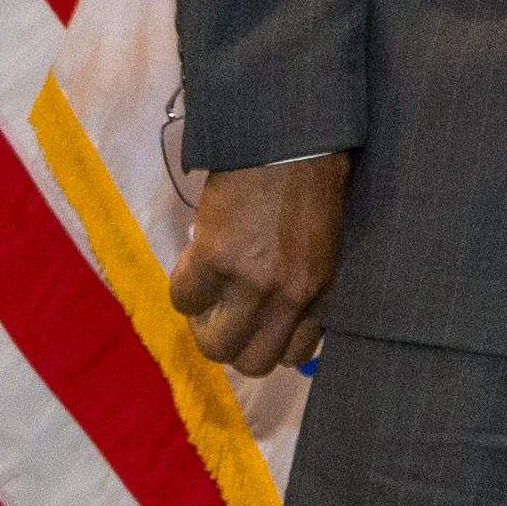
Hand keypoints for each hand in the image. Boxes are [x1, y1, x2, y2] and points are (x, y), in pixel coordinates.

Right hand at [168, 151, 348, 376]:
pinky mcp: (215, 258)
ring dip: (202, 322)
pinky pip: (183, 299)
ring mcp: (252, 280)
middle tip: (222, 314)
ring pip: (213, 343)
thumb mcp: (323, 245)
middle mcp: (289, 294)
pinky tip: (194, 261)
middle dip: (232, 344)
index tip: (257, 327)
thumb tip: (275, 320)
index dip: (269, 345)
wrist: (288, 143)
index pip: (294, 354)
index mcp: (320, 289)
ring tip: (207, 291)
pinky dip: (183, 286)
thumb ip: (304, 285)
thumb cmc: (310, 187)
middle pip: (251, 362)